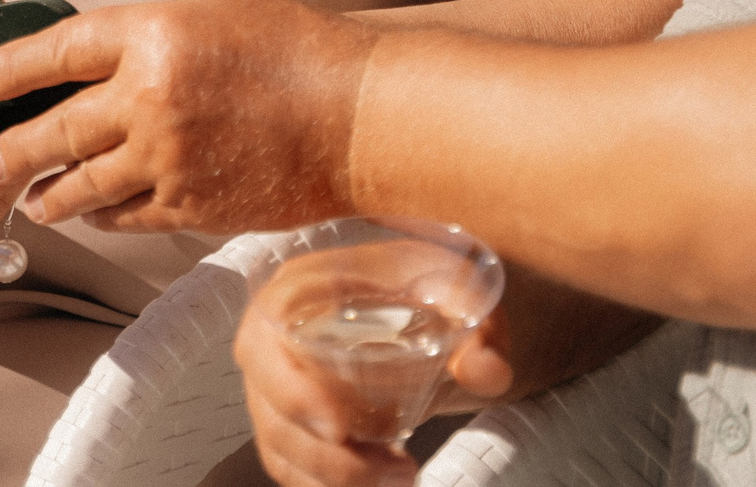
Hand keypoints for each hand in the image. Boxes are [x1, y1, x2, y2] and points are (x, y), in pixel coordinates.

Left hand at [0, 0, 377, 234]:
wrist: (358, 117)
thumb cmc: (300, 52)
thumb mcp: (218, 15)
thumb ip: (156, 35)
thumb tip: (104, 57)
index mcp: (153, 36)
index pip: (56, 51)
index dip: (8, 68)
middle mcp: (148, 99)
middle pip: (53, 128)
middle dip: (10, 146)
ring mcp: (166, 158)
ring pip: (80, 184)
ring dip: (46, 194)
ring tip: (28, 199)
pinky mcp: (190, 206)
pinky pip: (125, 216)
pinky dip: (101, 214)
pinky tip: (90, 213)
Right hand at [237, 255, 512, 486]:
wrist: (428, 306)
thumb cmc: (429, 291)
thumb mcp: (460, 295)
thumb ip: (479, 330)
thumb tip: (487, 371)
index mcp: (300, 288)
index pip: (268, 338)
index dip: (292, 389)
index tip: (339, 428)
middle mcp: (275, 335)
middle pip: (268, 403)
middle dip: (319, 451)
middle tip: (388, 468)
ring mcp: (278, 381)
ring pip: (279, 441)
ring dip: (334, 474)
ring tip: (402, 475)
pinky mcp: (290, 418)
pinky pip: (288, 461)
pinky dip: (325, 483)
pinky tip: (379, 482)